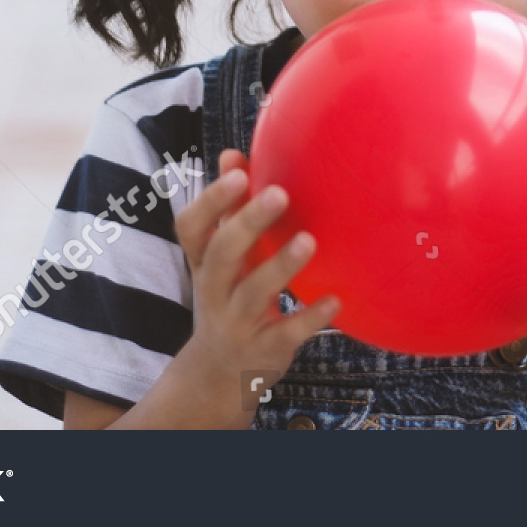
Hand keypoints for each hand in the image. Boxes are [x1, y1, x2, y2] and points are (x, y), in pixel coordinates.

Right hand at [170, 149, 339, 423]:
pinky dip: (310, 317)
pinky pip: (287, 333)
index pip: (191, 228)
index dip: (210, 201)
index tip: (239, 173)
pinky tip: (336, 299)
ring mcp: (238, 323)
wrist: (220, 374)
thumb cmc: (230, 295)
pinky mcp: (265, 350)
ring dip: (280, 266)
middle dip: (247, 223)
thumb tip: (233, 153)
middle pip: (221, 254)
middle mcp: (214, 291)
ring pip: (252, 293)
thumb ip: (229, 208)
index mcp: (203, 262)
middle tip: (280, 194)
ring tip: (308, 239)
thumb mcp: (222, 257)